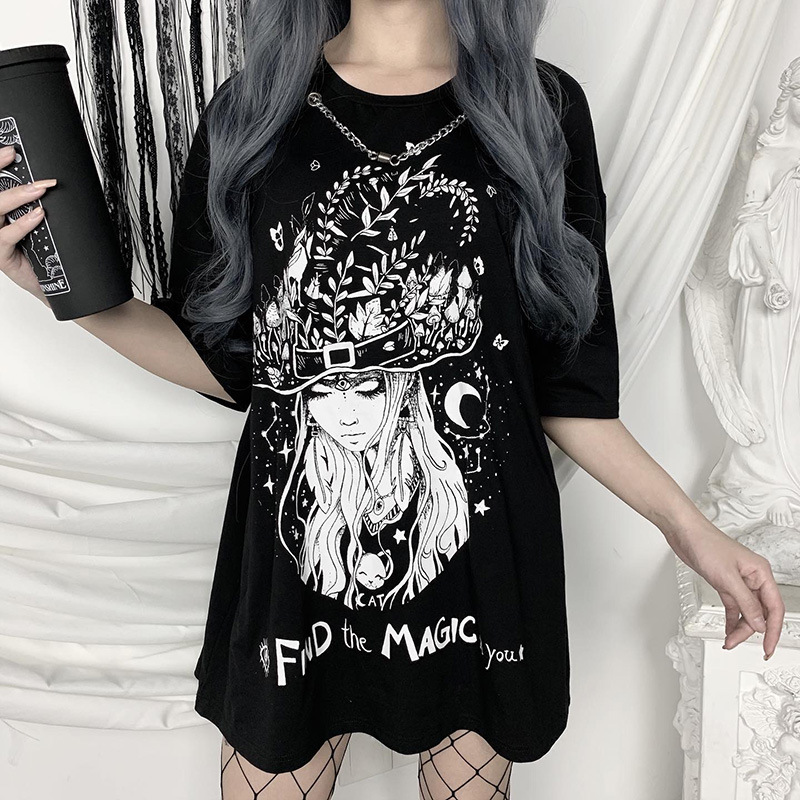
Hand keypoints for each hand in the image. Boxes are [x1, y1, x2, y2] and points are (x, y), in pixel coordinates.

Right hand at [0, 144, 54, 306]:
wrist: (52, 283)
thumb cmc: (43, 252)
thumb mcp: (40, 223)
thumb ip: (36, 204)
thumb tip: (48, 182)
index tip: (10, 151)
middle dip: (2, 173)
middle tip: (23, 162)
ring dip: (16, 197)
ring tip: (38, 190)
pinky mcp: (0, 256)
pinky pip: (5, 237)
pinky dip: (22, 224)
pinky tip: (36, 216)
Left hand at [666, 516, 784, 658]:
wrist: (685, 533)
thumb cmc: (706, 544)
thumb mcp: (727, 578)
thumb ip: (746, 603)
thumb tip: (760, 624)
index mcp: (761, 573)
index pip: (775, 608)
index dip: (773, 630)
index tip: (768, 647)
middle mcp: (753, 578)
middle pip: (759, 612)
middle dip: (749, 630)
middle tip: (736, 643)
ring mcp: (738, 581)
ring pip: (745, 611)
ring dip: (738, 627)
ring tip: (729, 640)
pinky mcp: (724, 582)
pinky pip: (733, 605)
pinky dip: (731, 618)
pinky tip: (727, 629)